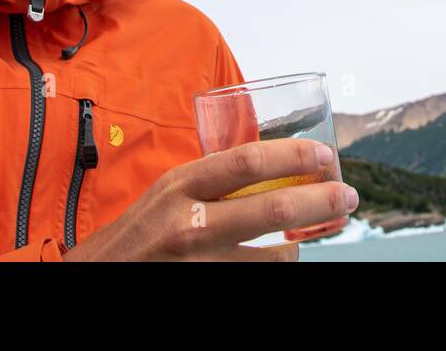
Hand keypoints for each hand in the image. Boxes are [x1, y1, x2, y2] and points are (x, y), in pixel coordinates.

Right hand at [61, 137, 356, 260]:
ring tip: (309, 237)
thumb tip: (270, 167)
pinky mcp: (206, 289)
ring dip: (300, 247)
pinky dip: (277, 269)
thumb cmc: (136, 234)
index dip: (294, 156)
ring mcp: (200, 264)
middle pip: (274, 209)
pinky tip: (280, 261)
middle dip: (322, 201)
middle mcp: (190, 223)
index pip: (247, 162)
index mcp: (181, 186)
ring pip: (275, 257)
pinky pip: (259, 280)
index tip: (325, 157)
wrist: (98, 277)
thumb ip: (210, 181)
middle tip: (347, 196)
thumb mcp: (167, 193)